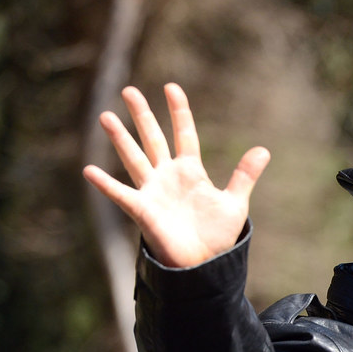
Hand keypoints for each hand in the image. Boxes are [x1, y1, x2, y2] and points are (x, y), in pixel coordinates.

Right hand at [83, 83, 270, 267]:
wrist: (205, 264)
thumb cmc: (217, 236)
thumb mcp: (235, 203)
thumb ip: (245, 176)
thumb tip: (263, 149)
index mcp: (191, 172)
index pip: (184, 134)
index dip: (178, 111)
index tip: (171, 87)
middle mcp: (168, 177)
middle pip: (153, 139)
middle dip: (142, 115)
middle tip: (129, 90)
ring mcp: (153, 191)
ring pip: (134, 158)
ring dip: (120, 138)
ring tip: (105, 116)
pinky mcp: (143, 210)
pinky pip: (121, 194)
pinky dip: (105, 184)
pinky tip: (89, 170)